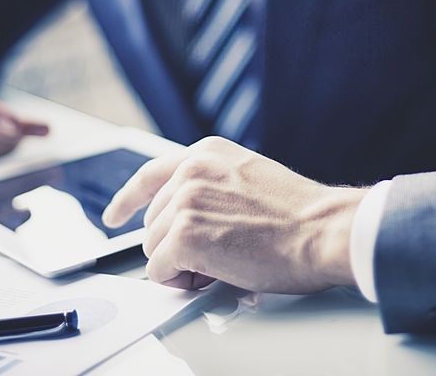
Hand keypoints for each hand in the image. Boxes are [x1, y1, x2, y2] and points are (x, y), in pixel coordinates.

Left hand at [102, 137, 365, 292]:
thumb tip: (188, 215)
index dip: (126, 200)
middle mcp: (191, 170)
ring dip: (182, 265)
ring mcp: (185, 201)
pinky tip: (214, 274)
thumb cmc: (299, 215)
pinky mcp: (185, 235)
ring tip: (223, 262)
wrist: (323, 230)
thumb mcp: (249, 178)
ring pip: (154, 249)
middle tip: (216, 256)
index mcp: (206, 153)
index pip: (149, 174)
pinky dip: (181, 282)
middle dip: (176, 246)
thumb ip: (214, 185)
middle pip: (153, 222)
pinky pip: (161, 271)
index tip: (113, 215)